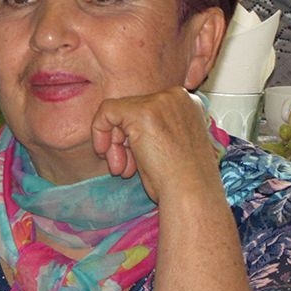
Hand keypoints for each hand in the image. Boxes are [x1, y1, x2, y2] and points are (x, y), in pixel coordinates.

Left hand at [90, 87, 218, 201]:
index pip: (148, 108)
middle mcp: (176, 96)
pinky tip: (105, 153)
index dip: (136, 134)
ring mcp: (160, 101)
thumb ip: (153, 129)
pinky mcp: (142, 111)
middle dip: (123, 140)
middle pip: (133, 109)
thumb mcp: (171, 145)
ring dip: (114, 143)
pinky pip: (107, 111)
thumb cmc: (183, 181)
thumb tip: (122, 126)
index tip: (134, 158)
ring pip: (120, 112)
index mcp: (187, 103)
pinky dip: (100, 131)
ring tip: (120, 169)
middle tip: (123, 167)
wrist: (190, 193)